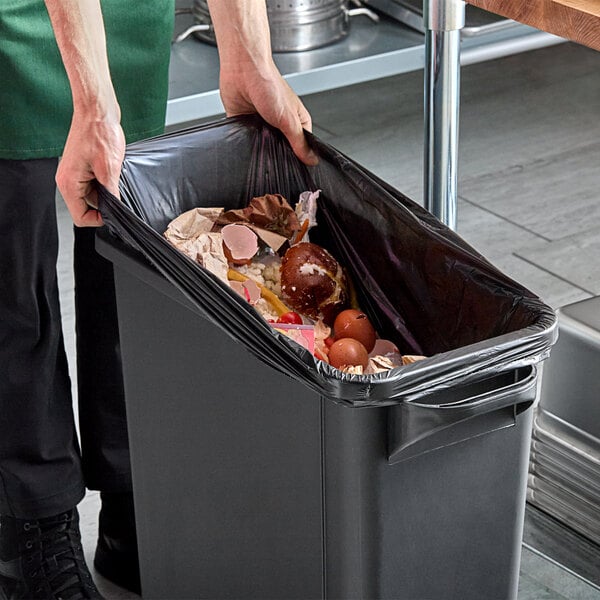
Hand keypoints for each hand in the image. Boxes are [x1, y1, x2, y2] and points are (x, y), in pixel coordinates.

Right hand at [56, 112, 124, 226]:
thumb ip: (111, 194)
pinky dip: (106, 181)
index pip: (81, 218)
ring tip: (113, 173)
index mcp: (68, 184)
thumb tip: (115, 211)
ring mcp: (75, 174)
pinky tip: (112, 169)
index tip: (113, 211)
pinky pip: (96, 184)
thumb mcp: (109, 168)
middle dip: (104, 202)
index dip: (99, 219)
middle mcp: (68, 181)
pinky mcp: (83, 168)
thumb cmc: (99, 132)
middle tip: (115, 186)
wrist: (97, 110)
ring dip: (106, 190)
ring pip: (94, 196)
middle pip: (88, 207)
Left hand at [207, 0, 317, 165]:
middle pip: (282, 151)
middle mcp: (281, 126)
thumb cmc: (268, 84)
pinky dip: (245, 145)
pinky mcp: (245, 127)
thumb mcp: (290, 120)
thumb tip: (312, 160)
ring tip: (261, 146)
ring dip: (261, 149)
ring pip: (263, 148)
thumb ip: (300, 143)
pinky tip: (246, 142)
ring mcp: (263, 127)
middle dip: (278, 155)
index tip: (297, 170)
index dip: (300, 160)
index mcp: (297, 123)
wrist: (242, 70)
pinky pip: (245, 143)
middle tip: (276, 158)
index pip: (302, 149)